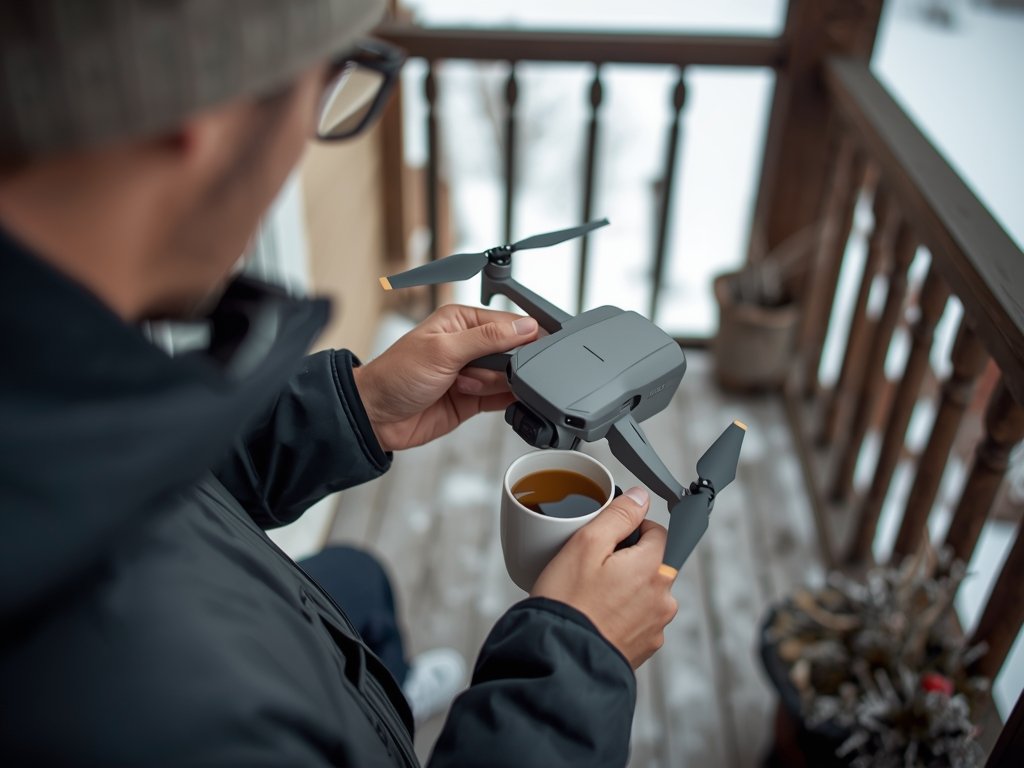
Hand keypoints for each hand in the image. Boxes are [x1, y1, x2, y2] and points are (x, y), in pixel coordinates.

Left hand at [352, 304, 539, 451]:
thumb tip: (524, 327)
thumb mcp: (443, 350)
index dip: (523, 336)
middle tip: (479, 372)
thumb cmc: (396, 375)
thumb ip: (488, 338)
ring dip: (493, 384)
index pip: (508, 322)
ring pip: (508, 376)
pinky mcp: (474, 398)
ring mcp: (473, 373)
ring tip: (463, 386)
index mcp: (461, 321)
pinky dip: (503, 400)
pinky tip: (488, 398)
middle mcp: (469, 344)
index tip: (529, 351)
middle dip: (504, 365)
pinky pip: (502, 397)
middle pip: (513, 351)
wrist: (376, 417)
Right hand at [531, 487, 677, 668]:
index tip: (608, 539)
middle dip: (629, 560)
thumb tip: (641, 497)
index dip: (632, 529)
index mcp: (653, 569)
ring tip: (592, 597)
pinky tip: (597, 617)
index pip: (659, 532)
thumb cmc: (568, 602)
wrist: (560, 658)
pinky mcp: (645, 648)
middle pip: (654, 563)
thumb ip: (619, 516)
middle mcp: (663, 599)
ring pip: (647, 592)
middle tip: (594, 569)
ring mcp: (656, 627)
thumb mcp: (586, 544)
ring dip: (627, 589)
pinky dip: (623, 615)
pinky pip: (639, 619)